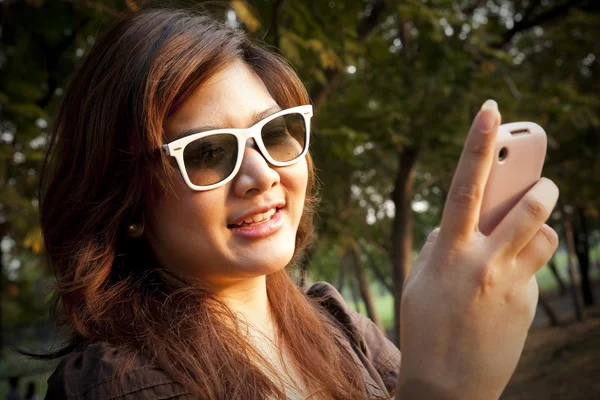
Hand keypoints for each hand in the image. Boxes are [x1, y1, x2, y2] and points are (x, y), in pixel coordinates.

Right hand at [396, 100, 558, 399]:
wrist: (447, 385)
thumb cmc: (424, 328)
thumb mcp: (421, 280)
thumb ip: (439, 245)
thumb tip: (458, 224)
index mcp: (449, 250)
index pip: (465, 184)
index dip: (478, 144)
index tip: (492, 111)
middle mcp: (484, 261)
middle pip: (528, 205)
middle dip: (540, 186)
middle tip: (541, 185)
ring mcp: (511, 282)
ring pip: (544, 235)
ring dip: (539, 227)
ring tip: (524, 237)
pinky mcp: (528, 302)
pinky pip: (536, 269)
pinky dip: (525, 266)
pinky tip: (504, 290)